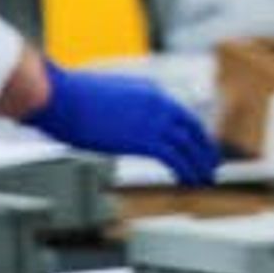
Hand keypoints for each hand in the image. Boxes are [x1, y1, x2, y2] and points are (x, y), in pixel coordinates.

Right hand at [27, 61, 217, 185]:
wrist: (62, 97)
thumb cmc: (72, 98)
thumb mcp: (108, 97)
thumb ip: (125, 108)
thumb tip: (123, 123)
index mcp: (151, 91)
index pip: (180, 114)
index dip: (193, 132)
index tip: (199, 144)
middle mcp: (158, 103)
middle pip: (192, 128)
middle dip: (204, 149)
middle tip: (211, 164)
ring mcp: (153, 120)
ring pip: (188, 145)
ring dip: (199, 164)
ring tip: (205, 179)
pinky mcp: (144, 139)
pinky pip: (174, 157)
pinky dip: (186, 170)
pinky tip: (189, 181)